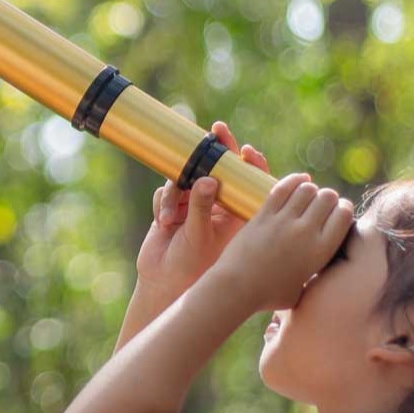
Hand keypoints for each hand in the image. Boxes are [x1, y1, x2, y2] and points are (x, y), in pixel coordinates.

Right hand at [134, 121, 269, 295]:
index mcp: (234, 213)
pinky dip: (164, 202)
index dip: (250, 162)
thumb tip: (206, 180)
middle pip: (219, 167)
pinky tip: (164, 222)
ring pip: (186, 176)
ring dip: (177, 193)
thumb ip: (201, 206)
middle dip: (217, 149)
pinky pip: (166, 189)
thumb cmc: (192, 265)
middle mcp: (216, 204)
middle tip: (218, 130)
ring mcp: (193, 203)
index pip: (247, 181)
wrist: (162, 282)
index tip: (246, 150)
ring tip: (171, 218)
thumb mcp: (200, 235)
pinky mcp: (172, 204)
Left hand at [219, 172, 353, 312]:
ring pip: (306, 189)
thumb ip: (312, 276)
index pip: (344, 215)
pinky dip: (293, 181)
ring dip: (310, 189)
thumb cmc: (268, 295)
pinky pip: (283, 188)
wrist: (237, 287)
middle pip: (327, 197)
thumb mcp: (301, 290)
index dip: (344, 208)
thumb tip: (318, 273)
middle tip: (321, 203)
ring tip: (307, 195)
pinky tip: (299, 181)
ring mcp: (284, 221)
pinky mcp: (264, 214)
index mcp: (321, 251)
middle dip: (328, 196)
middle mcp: (306, 232)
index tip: (337, 211)